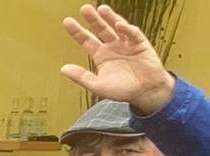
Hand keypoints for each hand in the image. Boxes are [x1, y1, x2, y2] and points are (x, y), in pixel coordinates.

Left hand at [59, 4, 175, 114]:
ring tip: (101, 9)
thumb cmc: (123, 90)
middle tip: (84, 9)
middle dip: (93, 19)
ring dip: (110, 18)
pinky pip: (133, 35)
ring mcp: (127, 44)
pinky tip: (119, 24)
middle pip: (101, 29)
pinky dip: (127, 29)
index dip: (77, 31)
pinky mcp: (141, 45)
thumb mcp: (98, 85)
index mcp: (101, 55)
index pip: (87, 40)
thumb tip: (63, 69)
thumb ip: (81, 77)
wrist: (146, 93)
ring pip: (117, 28)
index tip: (67, 22)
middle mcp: (113, 47)